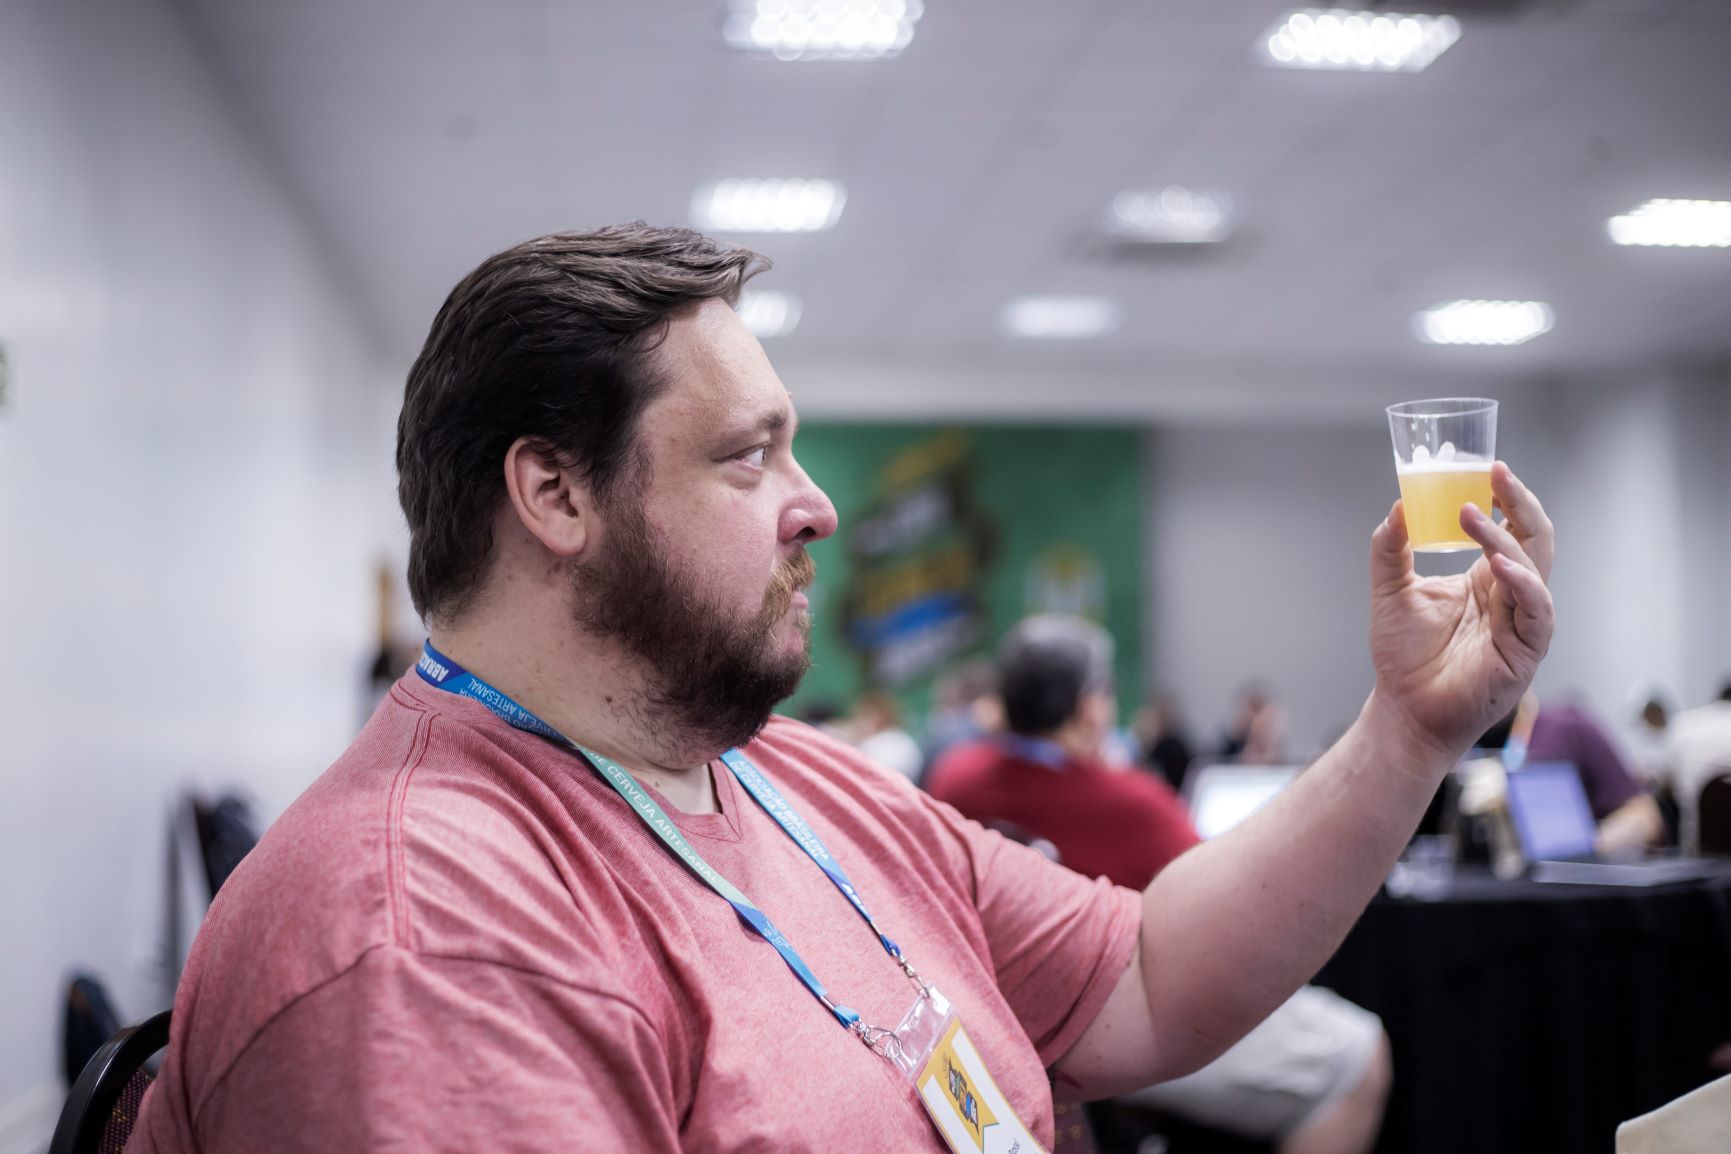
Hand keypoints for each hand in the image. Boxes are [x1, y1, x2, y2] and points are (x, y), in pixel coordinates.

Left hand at [1367, 462, 1554, 758]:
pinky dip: (1521, 583)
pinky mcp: (1526, 650)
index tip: (1488, 466)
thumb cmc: (1403, 656)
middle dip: (1519, 502)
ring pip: (1533, 566)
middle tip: (1496, 473)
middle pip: (1534, 538)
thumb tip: (1397, 506)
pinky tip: (1497, 565)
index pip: (1511, 528)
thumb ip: (1391, 550)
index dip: (1506, 497)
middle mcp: (1510, 595)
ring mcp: (1523, 622)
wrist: (1404, 709)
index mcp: (1486, 578)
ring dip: (1505, 537)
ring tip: (1471, 512)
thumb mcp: (1390, 592)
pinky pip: (1536, 610)